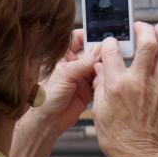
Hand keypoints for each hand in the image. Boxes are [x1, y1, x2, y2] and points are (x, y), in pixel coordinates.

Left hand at [10, 30, 96, 156]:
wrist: (48, 121)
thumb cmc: (46, 97)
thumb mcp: (64, 75)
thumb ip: (82, 63)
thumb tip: (99, 50)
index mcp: (64, 56)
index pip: (78, 38)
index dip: (89, 35)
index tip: (102, 35)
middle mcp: (74, 64)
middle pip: (92, 51)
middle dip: (101, 51)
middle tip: (111, 52)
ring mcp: (82, 76)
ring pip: (98, 65)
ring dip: (103, 67)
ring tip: (108, 68)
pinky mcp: (89, 88)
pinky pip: (100, 80)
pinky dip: (104, 80)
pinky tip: (105, 80)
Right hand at [92, 22, 157, 156]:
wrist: (136, 154)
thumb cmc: (115, 134)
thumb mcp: (98, 108)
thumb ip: (100, 83)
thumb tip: (100, 65)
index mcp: (117, 85)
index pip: (112, 51)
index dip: (111, 42)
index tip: (112, 41)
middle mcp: (140, 83)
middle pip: (147, 45)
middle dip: (144, 29)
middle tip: (141, 26)